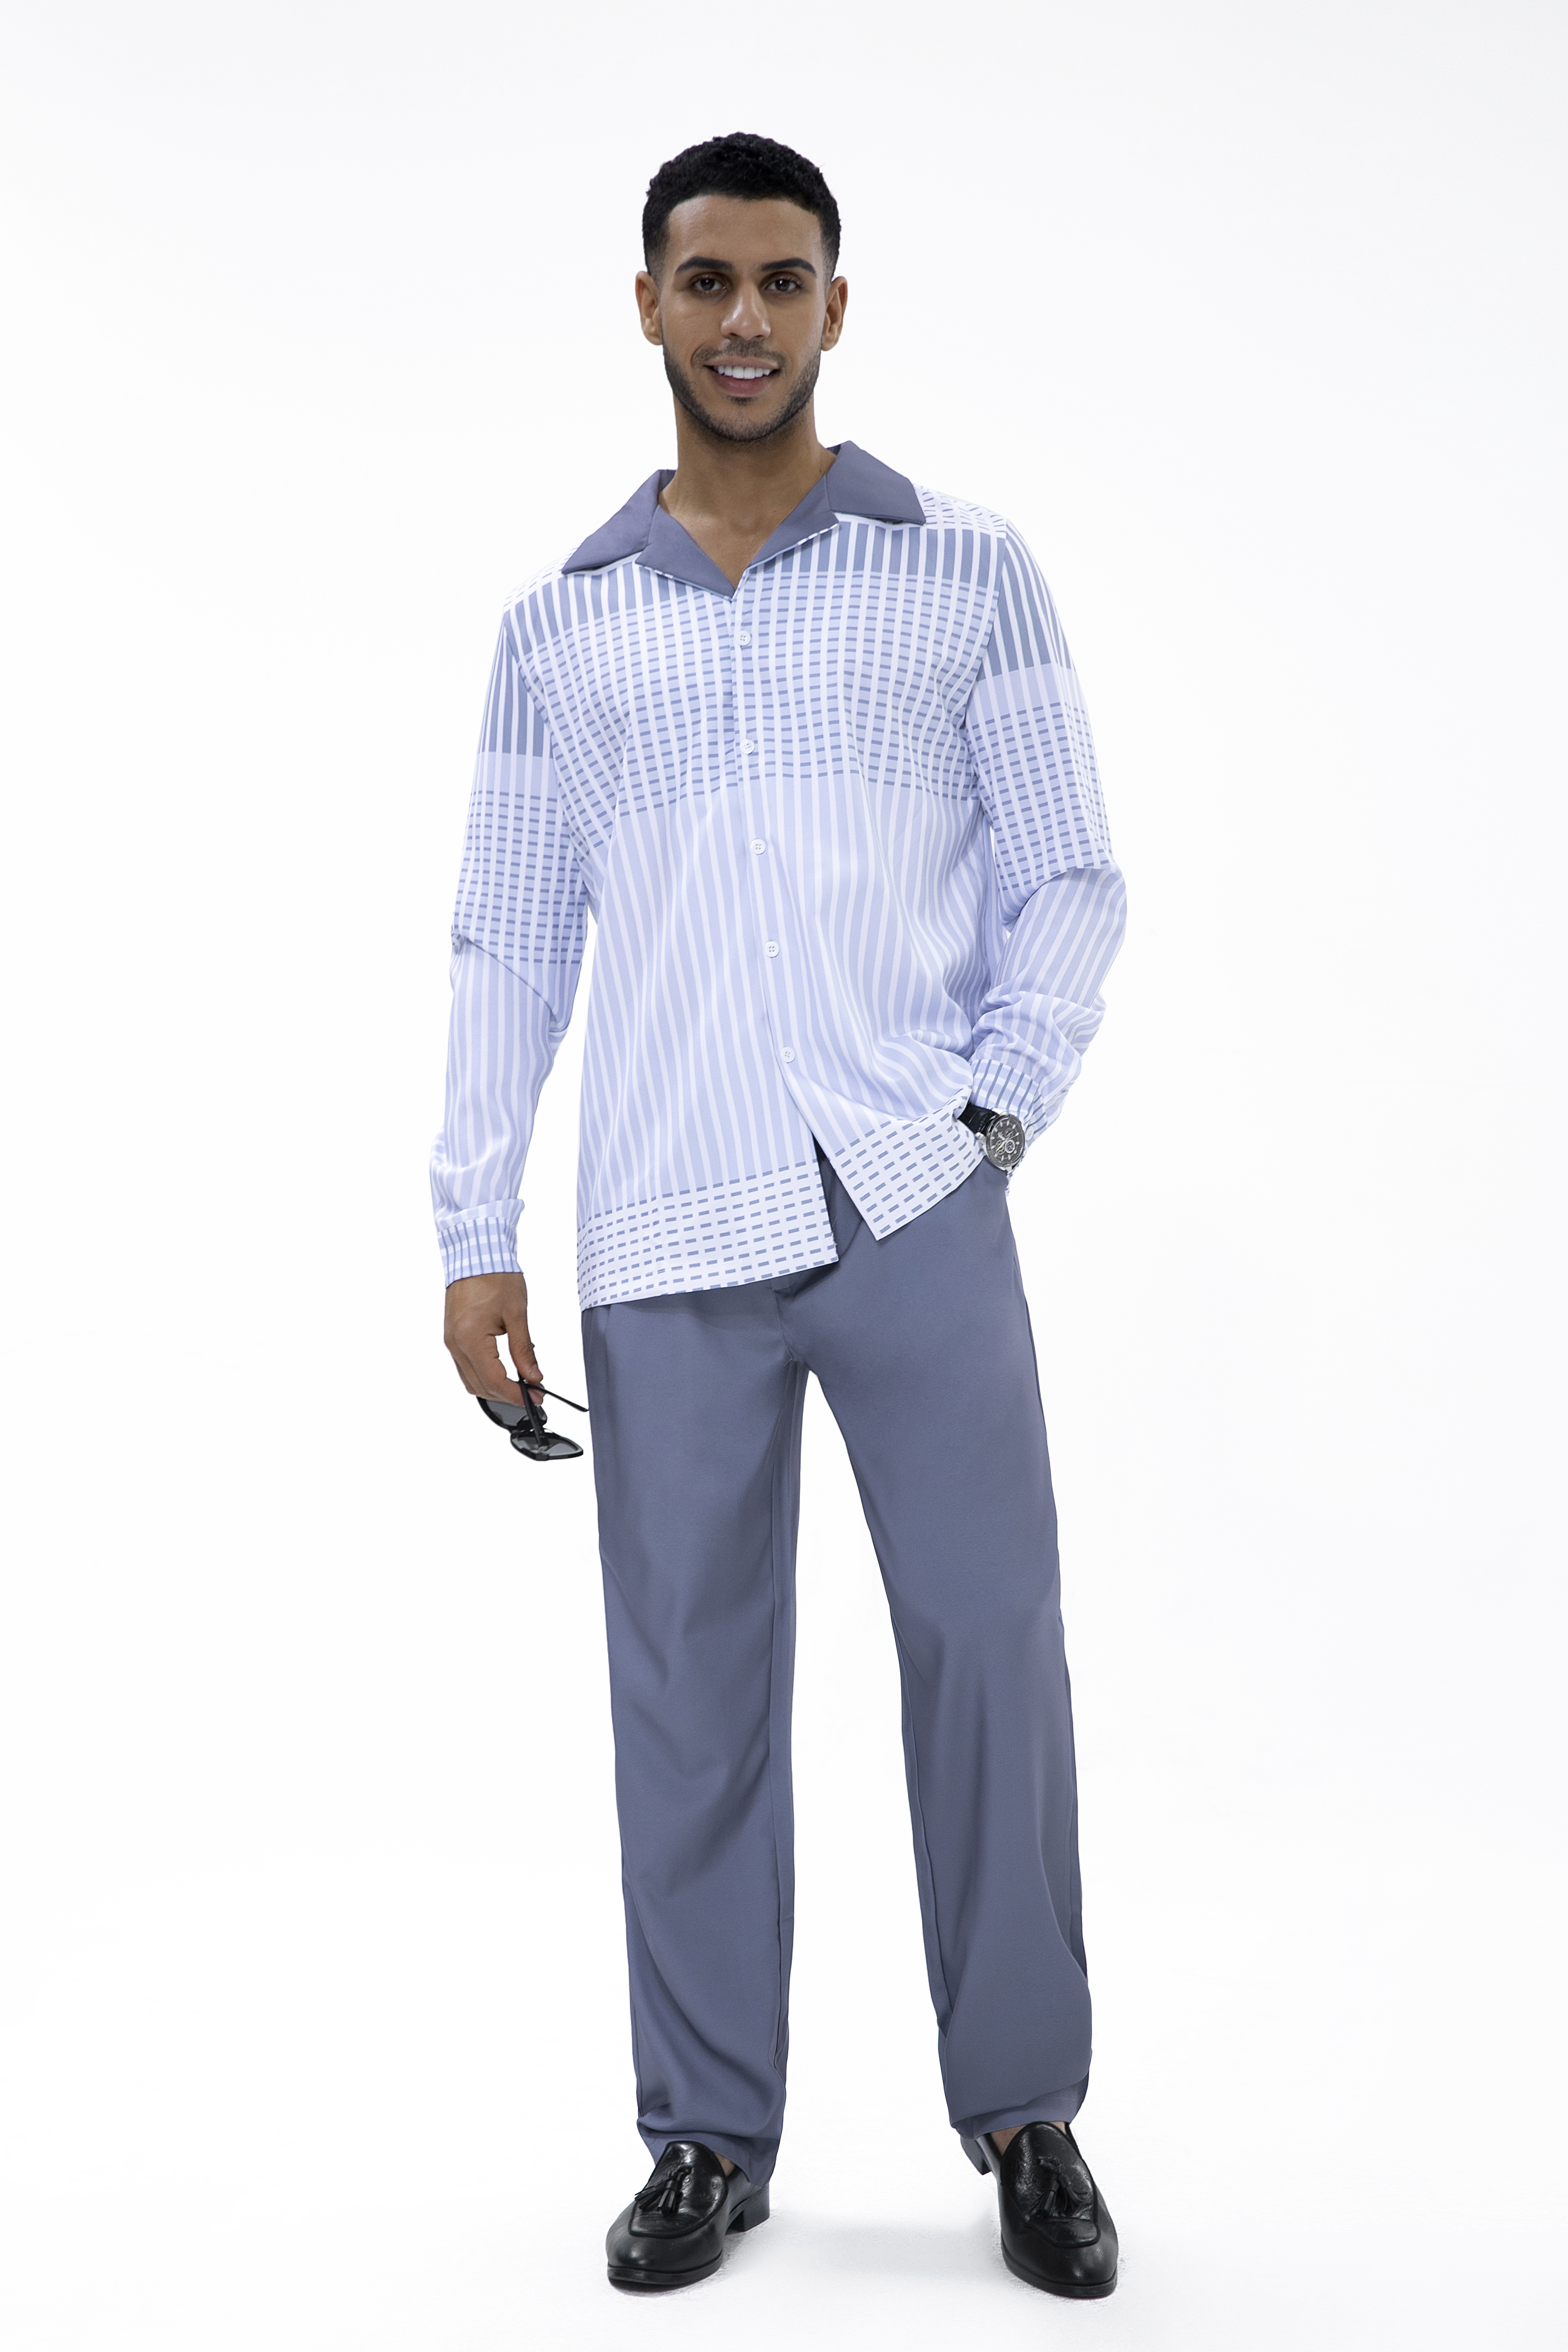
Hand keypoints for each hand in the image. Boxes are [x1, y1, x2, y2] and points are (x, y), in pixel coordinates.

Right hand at [444, 1271, 542, 1404]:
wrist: (475, 1253)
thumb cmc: (495, 1276)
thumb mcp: (517, 1314)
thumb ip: (524, 1350)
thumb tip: (533, 1376)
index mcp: (470, 1338)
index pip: (493, 1380)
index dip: (516, 1395)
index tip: (536, 1397)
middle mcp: (455, 1343)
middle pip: (479, 1386)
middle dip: (506, 1395)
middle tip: (533, 1394)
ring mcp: (451, 1340)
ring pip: (470, 1380)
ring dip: (493, 1388)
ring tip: (519, 1387)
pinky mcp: (452, 1336)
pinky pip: (464, 1367)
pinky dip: (483, 1376)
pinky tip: (501, 1372)